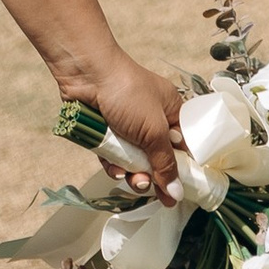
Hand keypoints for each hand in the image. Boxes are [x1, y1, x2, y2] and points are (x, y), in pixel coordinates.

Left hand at [60, 50, 185, 196]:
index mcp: (169, 110)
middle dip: (152, 175)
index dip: (181, 169)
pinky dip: (114, 166)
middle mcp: (149, 119)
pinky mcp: (105, 132)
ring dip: (133, 174)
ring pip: (134, 161)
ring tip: (132, 180)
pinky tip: (114, 169)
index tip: (178, 192)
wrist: (86, 74)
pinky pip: (113, 157)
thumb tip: (177, 193)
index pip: (181, 146)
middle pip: (156, 158)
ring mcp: (126, 126)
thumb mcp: (154, 130)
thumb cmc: (127, 93)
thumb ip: (166, 163)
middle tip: (148, 185)